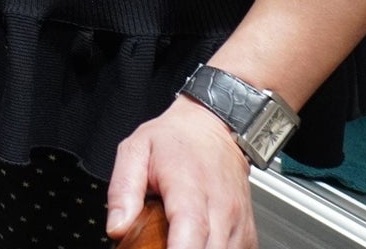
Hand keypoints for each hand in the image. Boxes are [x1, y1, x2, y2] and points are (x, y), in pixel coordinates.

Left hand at [107, 96, 255, 248]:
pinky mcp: (248, 233)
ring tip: (176, 238)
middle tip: (159, 243)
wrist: (213, 127)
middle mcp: (221, 207)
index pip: (191, 231)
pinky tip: (197, 242)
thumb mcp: (135, 150)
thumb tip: (117, 227)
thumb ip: (123, 190)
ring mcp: (238, 222)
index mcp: (189, 187)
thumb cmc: (175, 139)